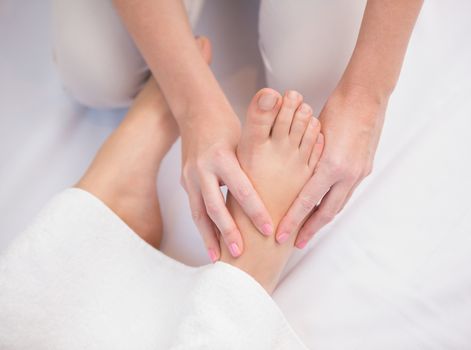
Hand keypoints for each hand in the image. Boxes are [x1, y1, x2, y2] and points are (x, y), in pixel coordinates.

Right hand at [179, 100, 273, 260]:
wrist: (195, 111)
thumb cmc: (227, 125)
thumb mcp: (244, 140)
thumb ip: (256, 165)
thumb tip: (282, 189)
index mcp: (221, 156)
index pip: (242, 189)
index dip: (256, 211)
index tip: (269, 229)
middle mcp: (202, 168)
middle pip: (214, 207)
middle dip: (228, 233)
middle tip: (241, 253)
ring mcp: (189, 176)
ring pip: (198, 213)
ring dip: (209, 237)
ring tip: (219, 258)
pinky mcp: (184, 181)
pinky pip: (194, 208)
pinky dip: (202, 227)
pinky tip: (210, 242)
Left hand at [276, 86, 386, 247]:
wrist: (367, 95)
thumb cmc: (338, 107)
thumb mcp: (315, 133)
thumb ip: (306, 157)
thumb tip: (290, 175)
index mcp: (332, 166)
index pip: (308, 201)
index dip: (293, 220)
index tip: (281, 234)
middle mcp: (349, 174)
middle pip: (327, 213)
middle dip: (311, 230)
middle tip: (296, 242)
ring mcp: (359, 172)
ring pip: (339, 204)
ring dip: (324, 218)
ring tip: (309, 228)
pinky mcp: (365, 168)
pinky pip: (347, 192)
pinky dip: (334, 201)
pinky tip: (324, 204)